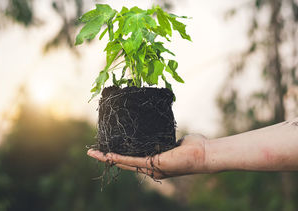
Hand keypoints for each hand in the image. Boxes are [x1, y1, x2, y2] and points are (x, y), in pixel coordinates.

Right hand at [87, 134, 207, 178]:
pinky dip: (119, 158)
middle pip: (123, 163)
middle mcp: (151, 169)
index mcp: (154, 163)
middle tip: (92, 152)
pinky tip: (108, 155)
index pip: (130, 159)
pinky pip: (133, 161)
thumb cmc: (193, 146)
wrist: (205, 153)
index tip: (104, 149)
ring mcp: (152, 169)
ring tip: (94, 153)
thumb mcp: (172, 140)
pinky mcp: (155, 165)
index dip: (116, 155)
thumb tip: (159, 127)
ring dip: (108, 158)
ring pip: (124, 163)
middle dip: (106, 158)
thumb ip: (163, 138)